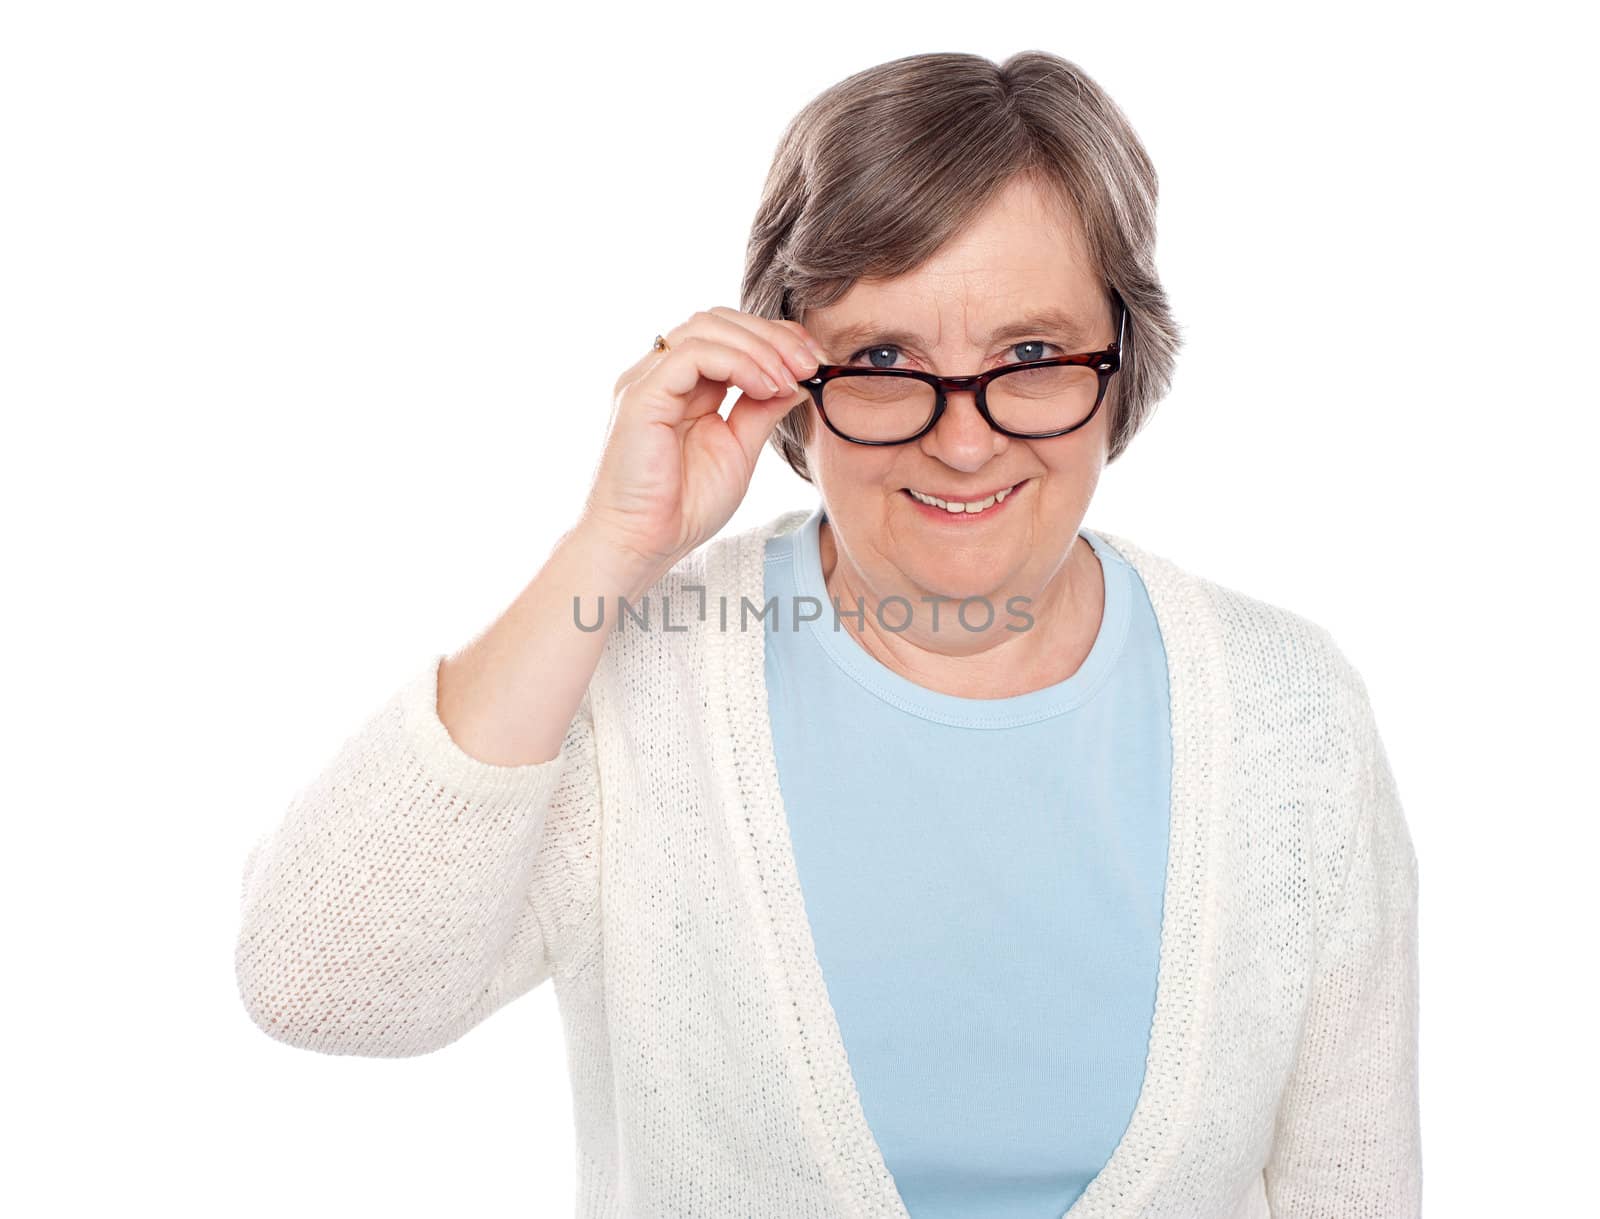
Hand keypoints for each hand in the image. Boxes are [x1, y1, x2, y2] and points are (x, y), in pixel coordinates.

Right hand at [576, 307, 826, 586]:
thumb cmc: (682, 507)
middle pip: (720, 321)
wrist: (642, 544)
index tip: (815, 360)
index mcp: (683, 386)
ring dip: (759, 346)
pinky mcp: (641, 395)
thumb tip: (798, 379)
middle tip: (811, 363)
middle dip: (773, 335)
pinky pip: (691, 354)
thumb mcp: (738, 450)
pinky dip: (737, 362)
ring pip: (706, 327)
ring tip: (790, 377)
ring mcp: (648, 380)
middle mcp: (662, 375)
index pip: (730, 335)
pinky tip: (765, 387)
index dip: (775, 337)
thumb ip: (761, 410)